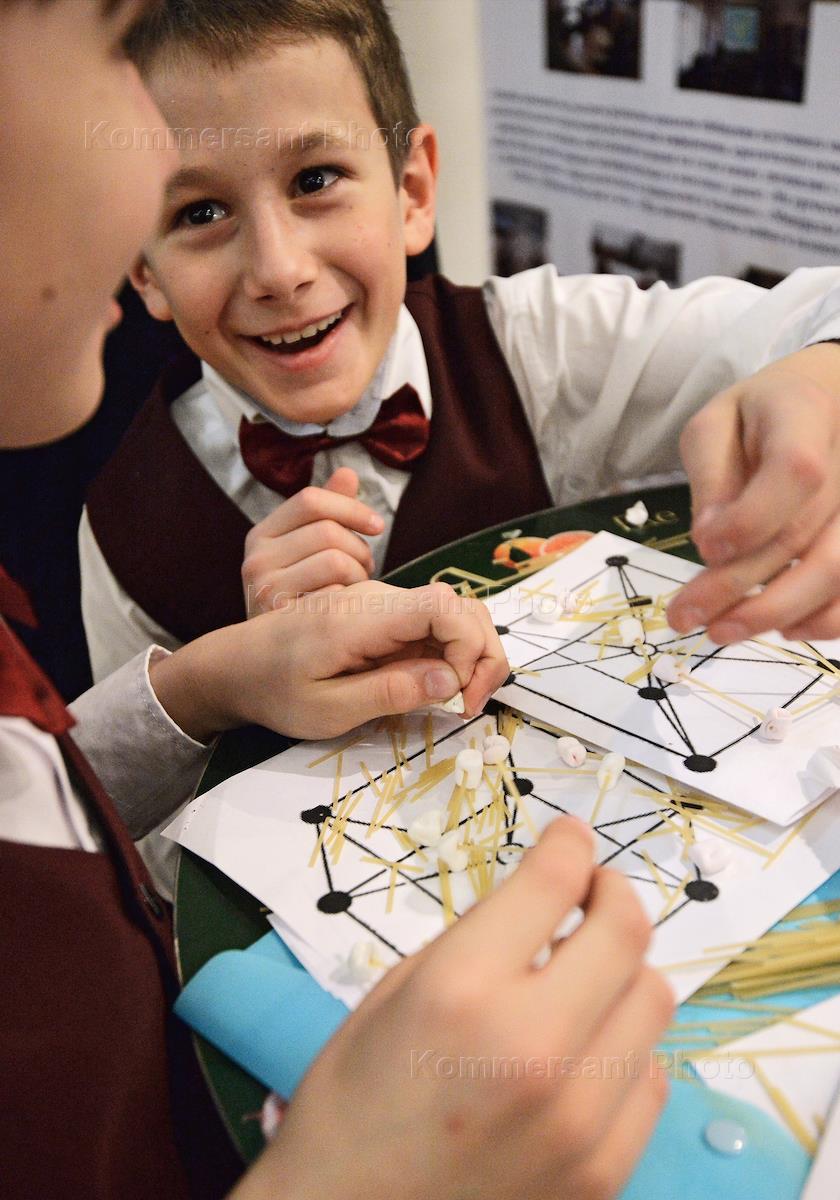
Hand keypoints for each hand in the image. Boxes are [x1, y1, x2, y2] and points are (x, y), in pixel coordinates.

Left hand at [150, 581, 508, 740]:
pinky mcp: (383, 615)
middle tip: (469, 705)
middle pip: (460, 606)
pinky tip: (439, 687)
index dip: (469, 649)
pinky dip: (451, 654)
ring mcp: (382, 604)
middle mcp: (378, 599)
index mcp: (361, 617)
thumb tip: (450, 680)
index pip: (442, 607)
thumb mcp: (328, 710)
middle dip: (483, 654)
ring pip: (452, 614)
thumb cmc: (274, 691)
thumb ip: (390, 693)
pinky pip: (432, 624)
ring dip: (470, 655)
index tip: (460, 698)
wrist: (238, 665)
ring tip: (458, 699)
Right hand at [233, 817, 672, 1199]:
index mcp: (463, 991)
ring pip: (654, 1001)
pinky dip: (625, 1050)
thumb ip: (474, 943)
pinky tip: (585, 1054)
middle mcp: (533, 1049)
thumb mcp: (391, 995)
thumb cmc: (349, 1106)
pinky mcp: (603, 1174)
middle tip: (591, 894)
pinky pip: (651, 1080)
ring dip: (623, 972)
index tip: (572, 838)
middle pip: (627, 933)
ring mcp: (579, 1121)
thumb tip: (542, 905)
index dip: (570, 844)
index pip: (554, 883)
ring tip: (584, 980)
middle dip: (612, 893)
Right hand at [242, 468, 384, 615]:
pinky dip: (351, 602)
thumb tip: (348, 473)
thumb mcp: (306, 550)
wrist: (269, 660)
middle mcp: (256, 560)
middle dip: (360, 550)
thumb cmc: (301, 597)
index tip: (377, 526)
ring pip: (336, 562)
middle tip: (366, 570)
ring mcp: (265, 592)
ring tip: (357, 592)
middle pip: (328, 532)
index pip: (310, 499)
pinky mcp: (284, 623)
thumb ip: (327, 512)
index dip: (351, 508)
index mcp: (261, 535)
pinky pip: (337, 597)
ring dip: (359, 577)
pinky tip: (347, 612)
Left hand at [668, 344, 839, 641]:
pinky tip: (782, 628)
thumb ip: (712, 477)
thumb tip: (709, 541)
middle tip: (685, 617)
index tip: (703, 549)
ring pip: (837, 570)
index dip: (750, 519)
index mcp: (806, 416)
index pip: (795, 471)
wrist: (823, 405)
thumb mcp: (716, 427)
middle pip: (805, 534)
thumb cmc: (758, 418)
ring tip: (722, 630)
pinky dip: (823, 620)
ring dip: (776, 612)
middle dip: (738, 586)